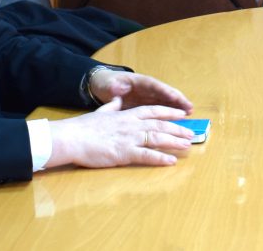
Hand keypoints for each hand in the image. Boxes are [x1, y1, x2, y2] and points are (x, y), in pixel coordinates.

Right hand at [47, 97, 195, 168]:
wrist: (71, 138)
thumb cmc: (83, 127)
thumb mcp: (100, 112)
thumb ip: (111, 107)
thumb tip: (116, 99)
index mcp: (126, 115)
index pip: (153, 111)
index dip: (169, 112)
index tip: (182, 114)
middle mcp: (131, 125)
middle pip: (160, 124)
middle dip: (178, 128)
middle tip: (191, 133)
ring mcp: (129, 138)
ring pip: (158, 138)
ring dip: (174, 141)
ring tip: (187, 145)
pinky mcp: (124, 153)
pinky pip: (147, 155)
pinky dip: (161, 158)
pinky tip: (171, 161)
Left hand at [90, 69, 193, 112]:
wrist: (102, 86)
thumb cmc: (106, 84)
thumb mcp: (108, 84)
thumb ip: (113, 87)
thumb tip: (116, 88)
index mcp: (139, 82)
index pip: (155, 86)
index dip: (165, 92)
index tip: (175, 98)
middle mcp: (147, 88)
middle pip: (165, 93)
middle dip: (178, 100)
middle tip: (190, 108)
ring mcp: (148, 96)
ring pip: (166, 101)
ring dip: (177, 107)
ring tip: (189, 114)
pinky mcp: (147, 105)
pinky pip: (161, 109)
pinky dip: (170, 114)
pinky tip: (178, 120)